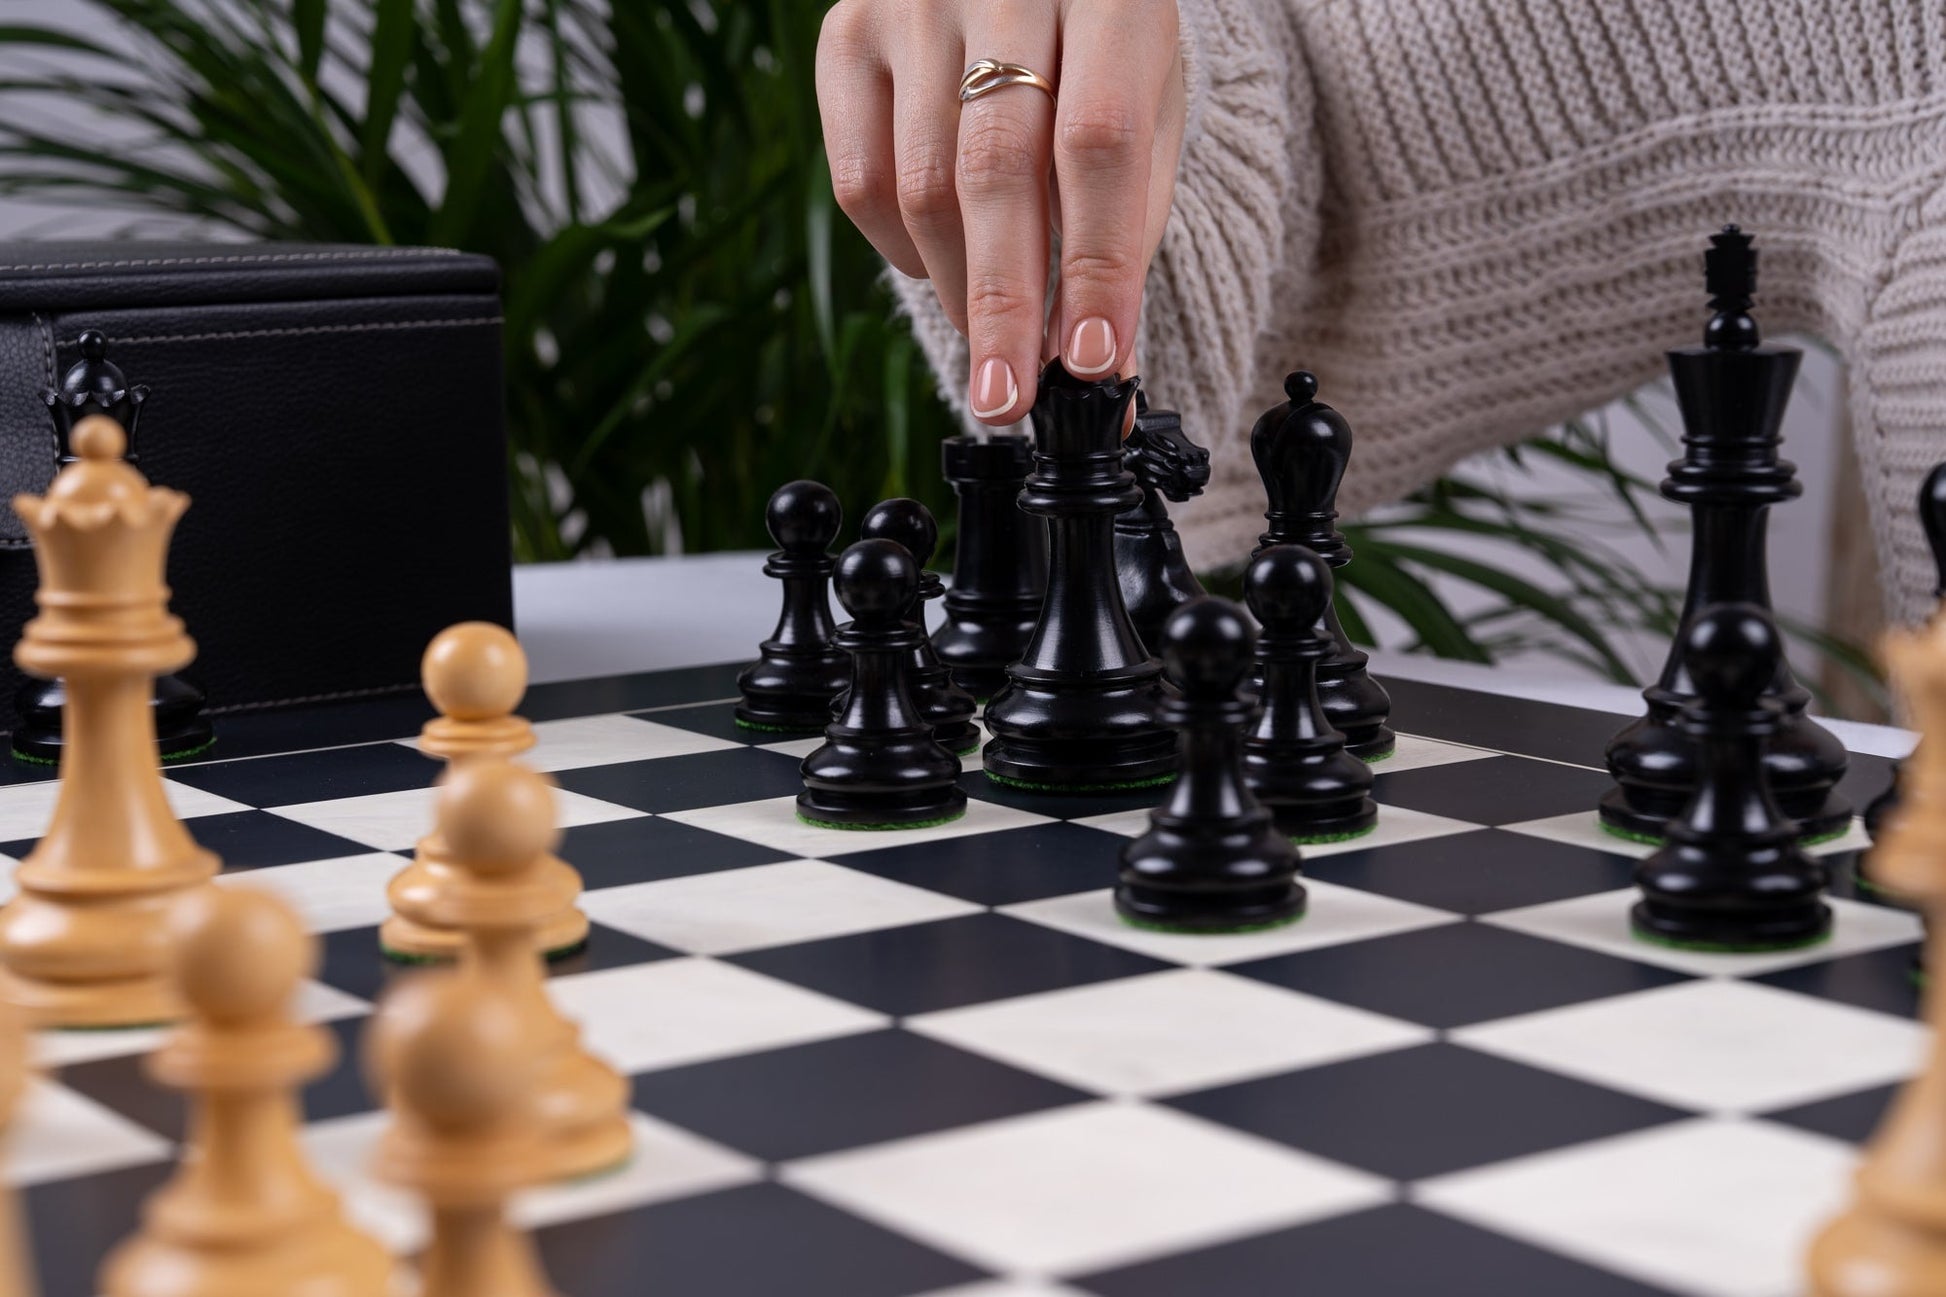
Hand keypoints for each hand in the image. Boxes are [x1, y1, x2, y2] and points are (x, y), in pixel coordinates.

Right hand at [817, 0, 1185, 434]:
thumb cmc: (1099, 44)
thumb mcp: (1147, 107)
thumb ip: (1127, 224)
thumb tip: (1096, 363)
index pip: (1097, 145)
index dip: (1093, 264)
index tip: (1089, 361)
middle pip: (997, 172)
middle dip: (1005, 305)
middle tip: (1007, 399)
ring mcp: (913, 2)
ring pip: (923, 188)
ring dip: (958, 289)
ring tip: (992, 340)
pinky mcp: (848, 31)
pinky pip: (860, 180)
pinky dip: (902, 249)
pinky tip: (938, 263)